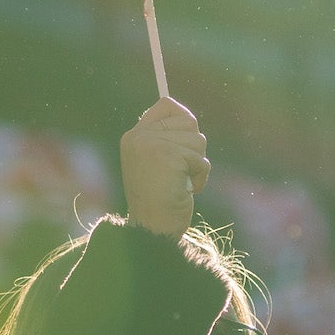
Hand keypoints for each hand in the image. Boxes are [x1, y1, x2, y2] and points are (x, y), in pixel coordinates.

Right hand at [120, 97, 209, 236]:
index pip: (166, 105)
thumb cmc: (157, 201)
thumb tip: (188, 120)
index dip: (183, 117)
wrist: (151, 229)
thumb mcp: (154, 165)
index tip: (188, 136)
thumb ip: (165, 141)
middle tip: (183, 168)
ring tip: (182, 182)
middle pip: (189, 121)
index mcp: (134, 137)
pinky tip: (186, 189)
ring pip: (198, 140)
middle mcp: (140, 137)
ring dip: (198, 164)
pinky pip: (201, 160)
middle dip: (194, 147)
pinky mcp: (169, 156)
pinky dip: (200, 176)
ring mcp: (153, 145)